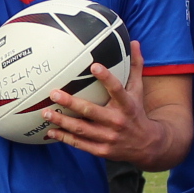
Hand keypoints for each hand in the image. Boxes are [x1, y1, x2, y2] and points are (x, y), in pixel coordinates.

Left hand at [44, 41, 163, 164]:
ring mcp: (109, 137)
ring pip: (82, 129)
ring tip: (46, 113)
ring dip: (62, 121)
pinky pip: (80, 143)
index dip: (106, 78)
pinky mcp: (102, 150)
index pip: (117, 89)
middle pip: (91, 111)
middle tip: (54, 93)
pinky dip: (65, 138)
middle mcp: (117, 121)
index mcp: (126, 105)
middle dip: (71, 102)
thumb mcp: (138, 90)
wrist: (147, 146)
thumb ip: (136, 67)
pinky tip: (51, 131)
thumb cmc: (137, 112)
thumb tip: (134, 42)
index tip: (94, 66)